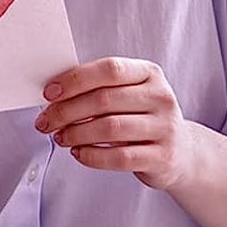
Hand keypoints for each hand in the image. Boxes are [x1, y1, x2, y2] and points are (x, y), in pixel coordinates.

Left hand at [35, 57, 207, 190]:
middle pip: (103, 100)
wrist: (181, 151)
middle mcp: (161, 98)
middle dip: (65, 111)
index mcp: (149, 74)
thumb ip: (96, 88)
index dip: (75, 80)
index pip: (109, 69)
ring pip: (109, 128)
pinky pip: (119, 157)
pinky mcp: (163, 157)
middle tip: (45, 122)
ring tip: (60, 137)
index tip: (49, 93)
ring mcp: (165, 128)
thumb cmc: (140, 116)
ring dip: (75, 134)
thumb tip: (52, 94)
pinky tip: (78, 152)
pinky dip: (91, 155)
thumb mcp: (127, 94)